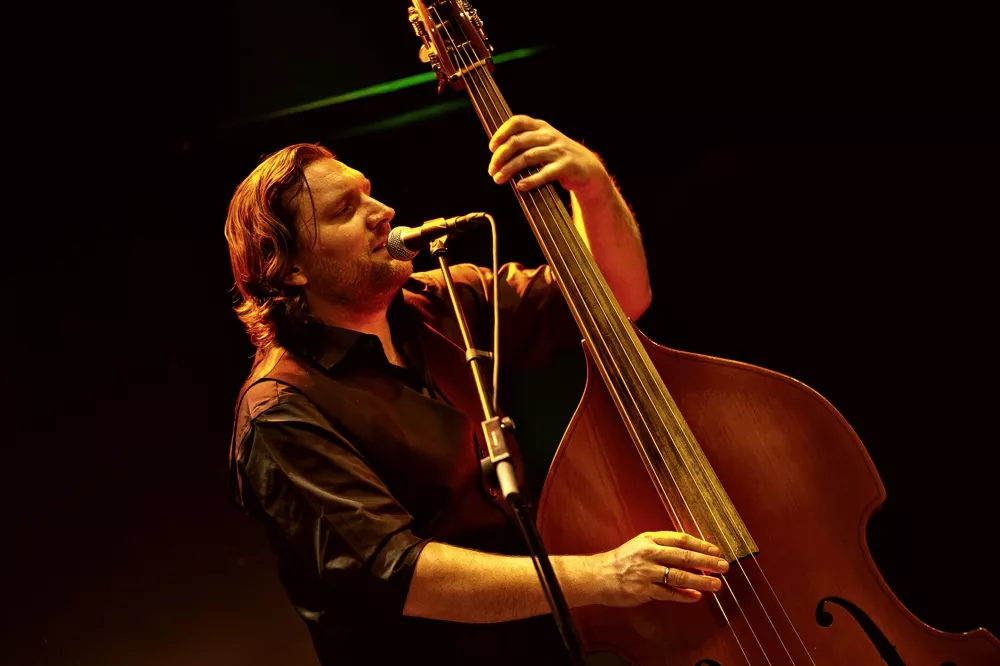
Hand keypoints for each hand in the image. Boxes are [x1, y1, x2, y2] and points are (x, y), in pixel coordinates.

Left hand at [487, 115, 607, 197]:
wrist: (588, 168)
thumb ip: (524, 143)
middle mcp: (549, 136)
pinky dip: (530, 180)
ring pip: (527, 157)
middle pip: (518, 141)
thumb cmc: (558, 156)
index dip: (501, 133)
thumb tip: (496, 153)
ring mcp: (558, 150)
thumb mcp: (544, 143)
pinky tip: (520, 186)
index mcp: (541, 127)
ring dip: (510, 169)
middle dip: (500, 156)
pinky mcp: (565, 166)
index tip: (491, 148)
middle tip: (491, 170)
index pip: (518, 121)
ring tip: (499, 179)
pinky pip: (545, 173)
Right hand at [592, 531, 728, 605]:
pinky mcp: (642, 589)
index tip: (716, 550)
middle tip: (723, 566)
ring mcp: (646, 572)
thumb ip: (663, 547)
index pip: (680, 539)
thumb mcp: (640, 545)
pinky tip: (695, 596)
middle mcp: (648, 553)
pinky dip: (683, 595)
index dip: (701, 544)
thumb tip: (690, 553)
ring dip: (700, 580)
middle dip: (706, 561)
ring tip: (716, 584)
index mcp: (649, 539)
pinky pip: (668, 593)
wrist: (597, 575)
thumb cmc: (620, 561)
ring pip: (678, 575)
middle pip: (683, 556)